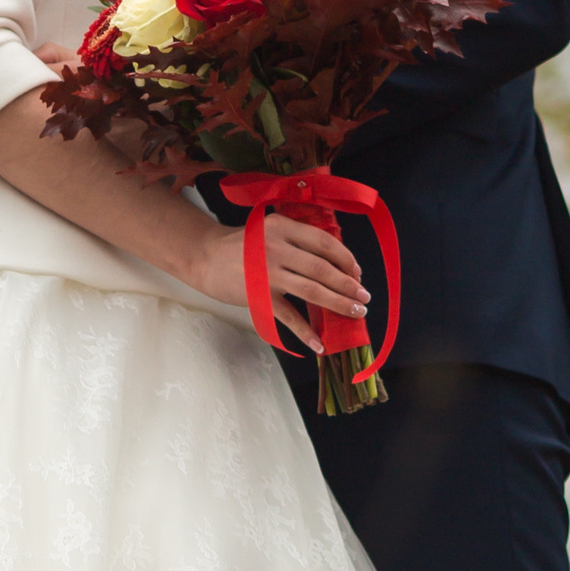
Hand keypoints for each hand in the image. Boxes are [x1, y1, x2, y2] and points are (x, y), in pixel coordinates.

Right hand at [191, 205, 368, 356]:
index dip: (346, 259)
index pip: (324, 243)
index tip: (357, 272)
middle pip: (322, 269)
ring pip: (312, 291)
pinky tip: (320, 344)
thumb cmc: (243, 245)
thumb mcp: (271, 229)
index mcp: (283, 226)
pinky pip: (288, 316)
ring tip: (356, 312)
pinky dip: (306, 332)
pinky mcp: (259, 296)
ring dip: (338, 303)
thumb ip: (298, 239)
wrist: (205, 257)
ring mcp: (268, 273)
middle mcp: (278, 247)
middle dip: (348, 284)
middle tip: (364, 297)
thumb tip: (335, 263)